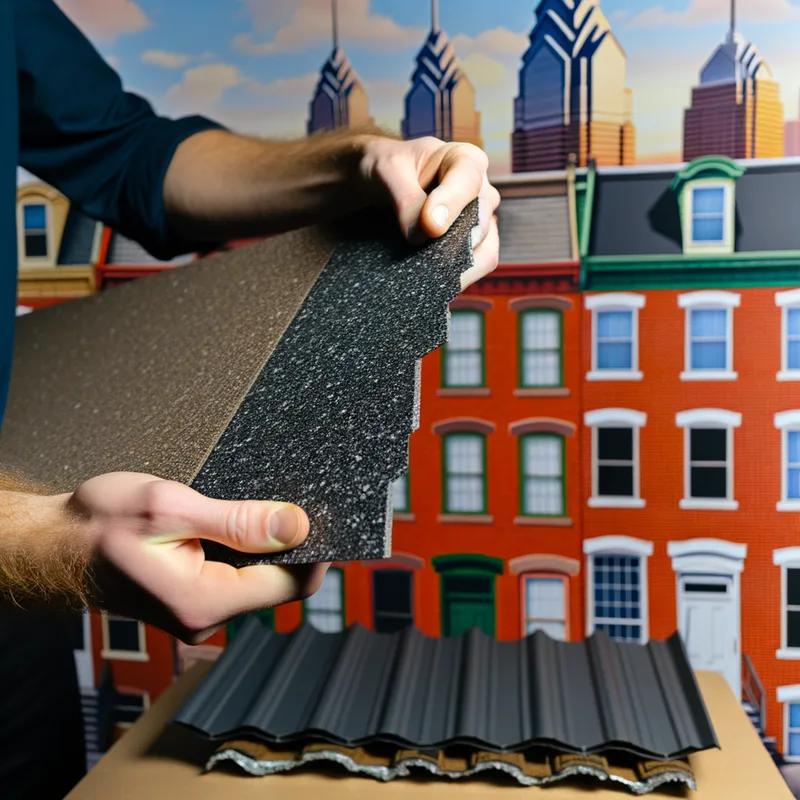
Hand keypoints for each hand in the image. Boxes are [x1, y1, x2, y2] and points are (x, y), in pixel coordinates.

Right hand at [67, 472, 324, 642]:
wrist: (52, 543)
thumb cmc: (98, 522)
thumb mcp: (169, 508)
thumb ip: (236, 520)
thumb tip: (296, 524)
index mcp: (202, 601)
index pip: (288, 586)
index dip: (313, 551)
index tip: (322, 516)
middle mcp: (204, 617)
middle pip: (277, 585)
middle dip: (292, 546)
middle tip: (293, 500)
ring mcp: (197, 612)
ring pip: (257, 580)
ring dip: (266, 545)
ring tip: (261, 506)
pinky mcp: (190, 600)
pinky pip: (236, 577)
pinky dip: (245, 550)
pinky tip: (238, 522)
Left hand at [358, 136, 499, 288]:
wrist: (378, 188)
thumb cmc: (386, 169)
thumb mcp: (387, 171)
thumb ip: (405, 198)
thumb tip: (423, 235)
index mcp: (466, 160)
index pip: (468, 182)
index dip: (450, 204)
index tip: (430, 226)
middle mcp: (480, 192)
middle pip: (480, 223)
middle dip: (452, 243)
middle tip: (422, 257)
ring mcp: (480, 222)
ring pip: (484, 252)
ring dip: (455, 266)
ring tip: (426, 272)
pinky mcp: (470, 249)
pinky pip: (475, 269)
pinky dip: (455, 277)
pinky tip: (431, 279)